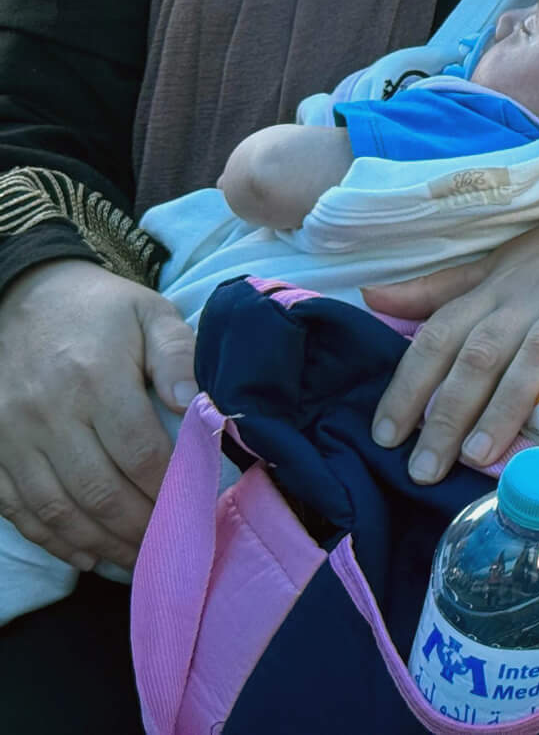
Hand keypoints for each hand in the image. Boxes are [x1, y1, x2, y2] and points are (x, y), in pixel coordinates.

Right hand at [0, 260, 195, 569]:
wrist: (24, 296)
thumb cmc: (101, 310)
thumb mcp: (151, 313)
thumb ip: (179, 356)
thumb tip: (201, 407)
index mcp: (95, 378)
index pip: (139, 452)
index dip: (168, 490)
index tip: (197, 510)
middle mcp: (48, 413)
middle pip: (97, 491)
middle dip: (138, 529)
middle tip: (172, 549)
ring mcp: (13, 435)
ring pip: (56, 509)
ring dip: (99, 544)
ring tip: (136, 562)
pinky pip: (17, 508)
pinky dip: (51, 540)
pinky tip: (85, 556)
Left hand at [361, 198, 538, 482]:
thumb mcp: (498, 268)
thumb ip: (441, 292)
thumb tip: (372, 299)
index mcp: (498, 291)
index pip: (442, 335)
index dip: (410, 384)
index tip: (386, 437)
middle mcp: (536, 295)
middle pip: (484, 351)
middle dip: (450, 410)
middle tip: (426, 468)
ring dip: (510, 399)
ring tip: (483, 454)